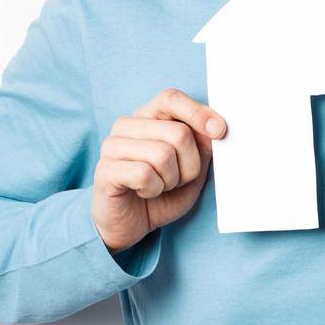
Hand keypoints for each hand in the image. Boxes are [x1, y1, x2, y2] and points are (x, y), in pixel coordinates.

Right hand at [93, 88, 227, 252]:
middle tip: (178, 180)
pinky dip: (154, 189)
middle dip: (190, 165)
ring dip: (171, 180)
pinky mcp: (105, 171)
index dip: (198, 113)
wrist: (130, 225)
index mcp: (147, 117)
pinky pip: (144, 174)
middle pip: (178, 133)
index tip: (220, 131)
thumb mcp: (192, 169)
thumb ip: (202, 146)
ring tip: (160, 186)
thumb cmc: (161, 194)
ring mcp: (112, 146)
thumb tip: (216, 127)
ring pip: (163, 154)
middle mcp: (127, 125)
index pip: (171, 98)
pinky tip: (144, 192)